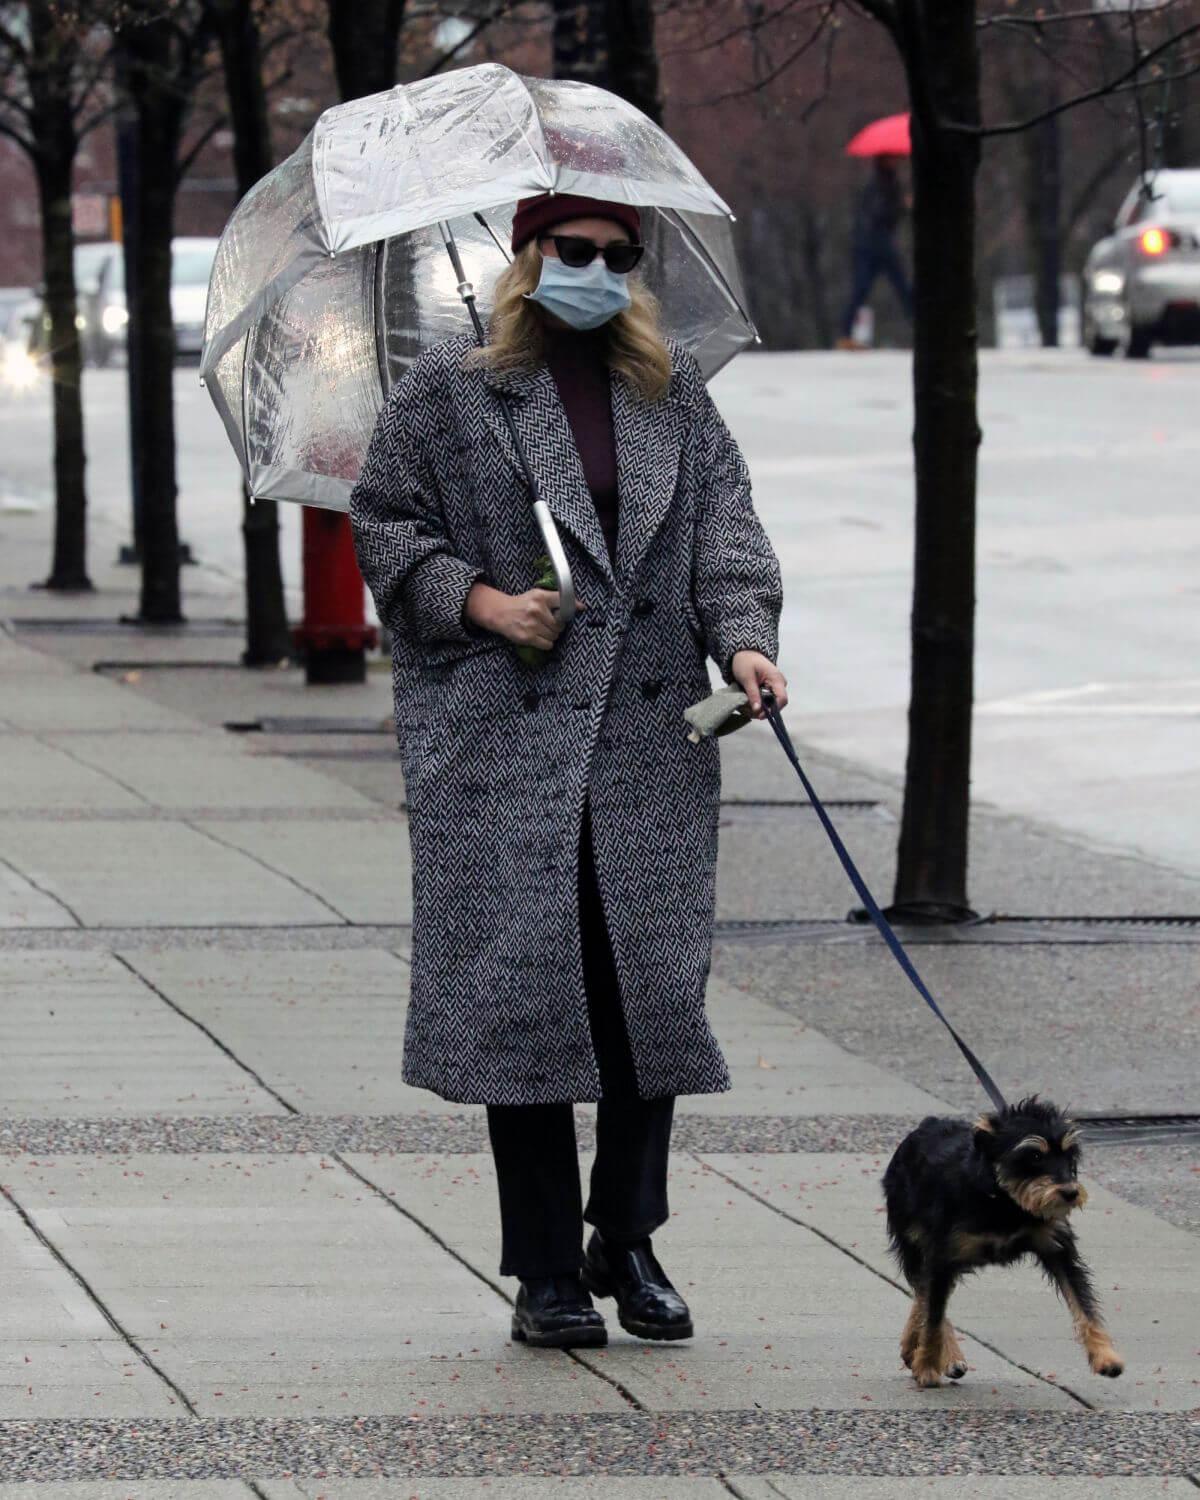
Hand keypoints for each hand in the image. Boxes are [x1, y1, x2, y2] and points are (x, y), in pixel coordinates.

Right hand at [466, 582, 581, 649]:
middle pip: (560, 624)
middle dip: (558, 626)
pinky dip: (546, 643)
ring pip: (554, 636)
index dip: (571, 609)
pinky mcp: (527, 637)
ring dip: (552, 635)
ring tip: (543, 630)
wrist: (500, 612)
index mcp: (540, 596)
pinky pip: (547, 644)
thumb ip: (557, 599)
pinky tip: (540, 637)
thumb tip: (581, 606)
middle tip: (551, 624)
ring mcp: (532, 624)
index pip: (564, 602)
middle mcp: (537, 609)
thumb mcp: (538, 595)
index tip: (576, 611)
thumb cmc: (522, 604)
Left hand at [731, 650, 787, 718]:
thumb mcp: (747, 678)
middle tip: (745, 709)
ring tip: (742, 704)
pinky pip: (765, 702)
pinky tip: (746, 701)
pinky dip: (755, 704)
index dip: (773, 710)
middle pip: (775, 705)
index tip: (759, 715)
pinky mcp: (770, 690)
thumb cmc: (746, 662)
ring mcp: (775, 688)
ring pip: (769, 705)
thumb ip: (753, 694)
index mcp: (776, 679)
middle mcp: (779, 684)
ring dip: (756, 708)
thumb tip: (757, 710)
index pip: (782, 699)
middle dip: (761, 710)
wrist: (745, 653)